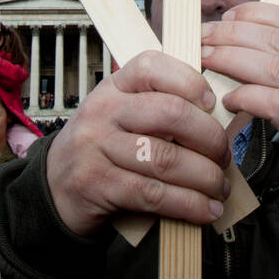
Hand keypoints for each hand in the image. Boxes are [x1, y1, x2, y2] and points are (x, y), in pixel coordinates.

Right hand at [44, 50, 230, 236]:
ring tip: (220, 188)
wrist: (54, 186)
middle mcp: (103, 111)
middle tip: (224, 156)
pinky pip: (154, 194)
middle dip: (210, 138)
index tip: (212, 104)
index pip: (152, 67)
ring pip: (166, 159)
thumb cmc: (101, 148)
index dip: (190, 82)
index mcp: (113, 87)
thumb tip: (218, 123)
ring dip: (205, 177)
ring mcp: (97, 147)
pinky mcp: (98, 184)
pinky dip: (189, 205)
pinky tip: (206, 210)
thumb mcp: (120, 116)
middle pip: (170, 114)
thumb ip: (157, 108)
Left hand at [201, 2, 278, 202]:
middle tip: (205, 38)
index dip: (257, 15)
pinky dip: (248, 97)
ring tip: (209, 61)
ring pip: (277, 70)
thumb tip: (235, 32)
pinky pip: (278, 105)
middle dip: (235, 36)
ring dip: (234, 61)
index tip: (227, 17)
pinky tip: (229, 99)